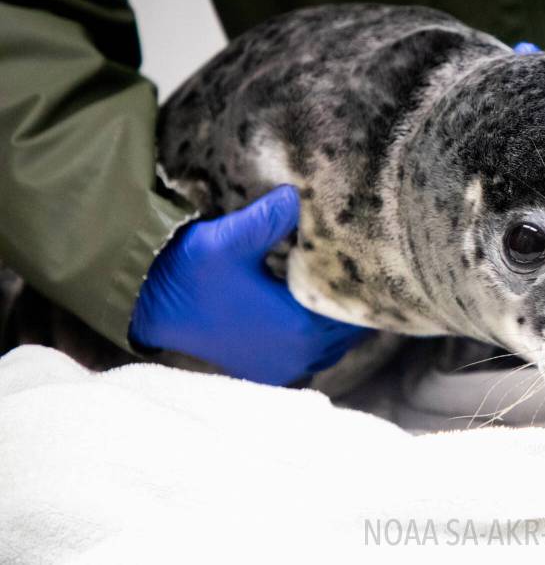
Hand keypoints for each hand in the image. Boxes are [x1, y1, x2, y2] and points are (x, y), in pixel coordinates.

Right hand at [129, 185, 368, 384]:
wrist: (148, 304)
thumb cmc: (189, 272)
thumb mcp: (229, 238)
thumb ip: (269, 218)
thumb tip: (299, 196)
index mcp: (299, 327)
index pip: (354, 307)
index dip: (365, 284)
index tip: (374, 258)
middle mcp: (298, 355)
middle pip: (349, 328)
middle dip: (354, 301)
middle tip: (364, 267)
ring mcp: (282, 366)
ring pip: (334, 344)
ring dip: (338, 320)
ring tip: (342, 285)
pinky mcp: (266, 369)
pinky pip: (313, 355)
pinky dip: (320, 335)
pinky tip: (315, 307)